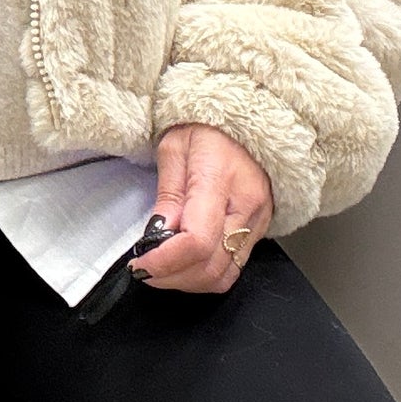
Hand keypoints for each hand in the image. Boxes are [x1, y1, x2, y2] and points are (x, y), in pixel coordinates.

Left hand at [133, 124, 274, 295]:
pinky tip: (186, 262)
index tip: (140, 265)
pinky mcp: (260, 231)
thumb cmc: (209, 127)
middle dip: (171, 277)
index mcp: (220, 178)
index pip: (197, 241)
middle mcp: (247, 206)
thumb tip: (158, 235)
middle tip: (145, 270)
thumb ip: (167, 195)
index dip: (165, 262)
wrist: (249, 120)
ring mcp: (258, 222)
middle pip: (211, 267)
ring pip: (225, 276)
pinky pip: (234, 267)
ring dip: (188, 281)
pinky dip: (205, 274)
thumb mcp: (174, 148)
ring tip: (163, 268)